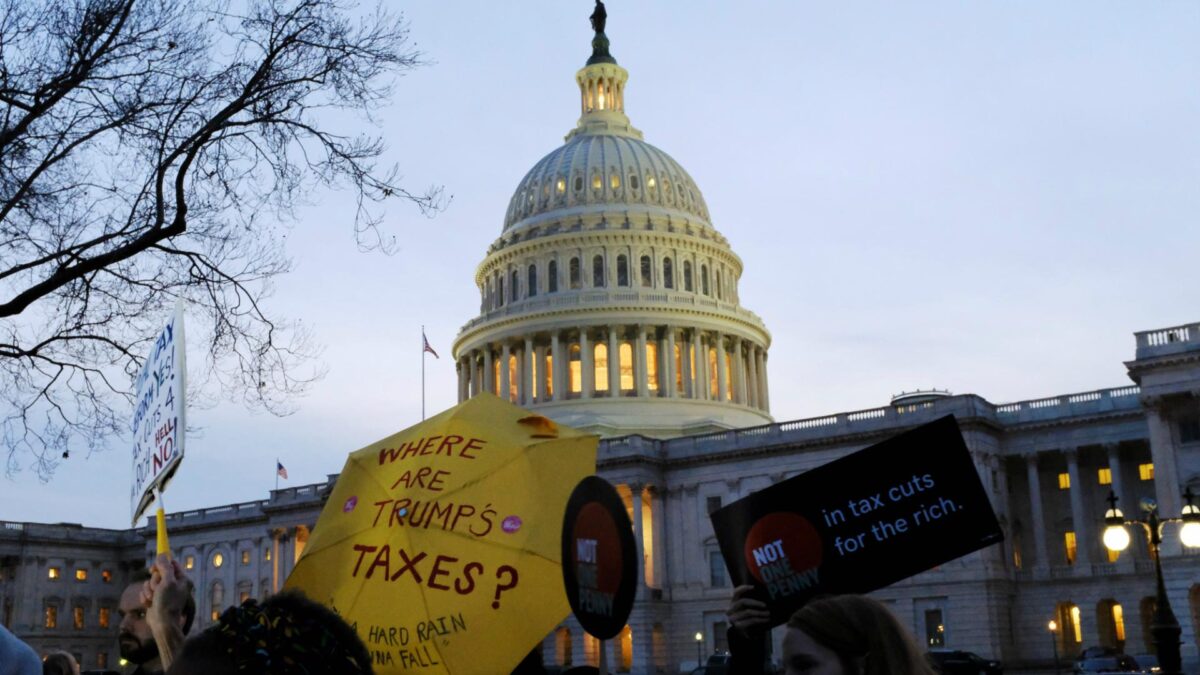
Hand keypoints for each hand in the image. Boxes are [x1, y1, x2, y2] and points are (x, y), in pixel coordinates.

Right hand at [140, 554, 190, 669]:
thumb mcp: (167, 582)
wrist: (162, 623)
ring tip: (153, 599)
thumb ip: (165, 568)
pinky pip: (145, 592)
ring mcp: (163, 592)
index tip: (153, 568)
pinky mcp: (154, 599)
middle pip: (158, 573)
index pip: (171, 564)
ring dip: (149, 591)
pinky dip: (145, 598)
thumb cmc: (167, 603)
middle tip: (157, 588)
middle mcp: (173, 584)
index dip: (161, 564)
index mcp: (181, 579)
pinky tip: (150, 605)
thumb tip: (163, 554)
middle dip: (154, 581)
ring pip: (149, 583)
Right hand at [726, 584, 769, 633]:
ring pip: (748, 612)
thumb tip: (763, 595)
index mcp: (733, 602)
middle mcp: (731, 609)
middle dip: (755, 602)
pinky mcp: (738, 626)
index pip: (736, 592)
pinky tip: (766, 620)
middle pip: (743, 602)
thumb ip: (750, 603)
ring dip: (760, 612)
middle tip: (765, 605)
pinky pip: (751, 620)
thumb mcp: (746, 609)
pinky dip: (761, 619)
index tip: (753, 587)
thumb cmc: (747, 619)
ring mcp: (733, 618)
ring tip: (768, 614)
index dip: (743, 588)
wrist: (743, 634)